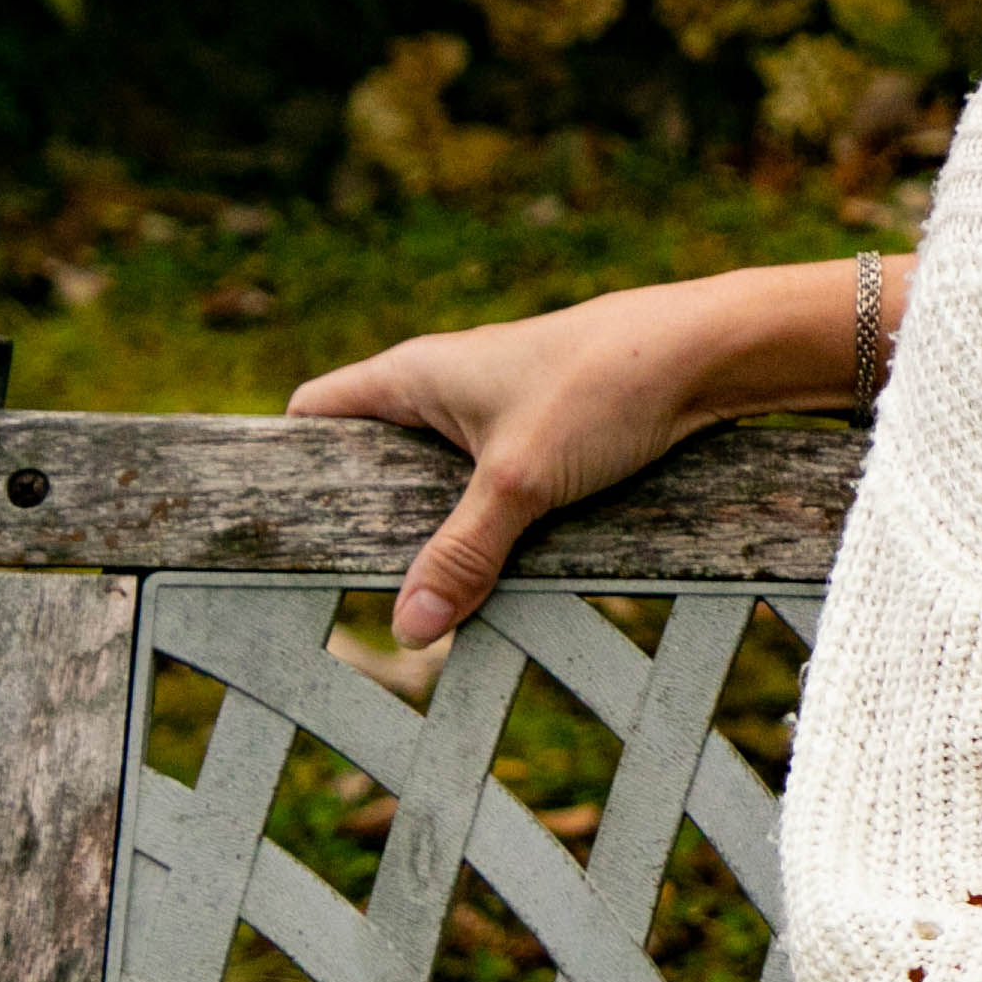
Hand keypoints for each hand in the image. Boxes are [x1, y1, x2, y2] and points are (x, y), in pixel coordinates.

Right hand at [288, 260, 862, 643]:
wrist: (714, 351)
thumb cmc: (606, 388)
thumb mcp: (520, 483)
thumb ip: (462, 554)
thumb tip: (407, 630)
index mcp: (414, 375)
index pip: (315, 412)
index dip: (286, 462)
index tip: (267, 528)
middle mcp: (449, 384)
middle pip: (376, 454)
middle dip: (363, 515)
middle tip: (342, 588)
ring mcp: (502, 406)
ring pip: (441, 475)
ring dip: (434, 528)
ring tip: (418, 595)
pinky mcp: (553, 430)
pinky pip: (497, 483)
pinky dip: (489, 521)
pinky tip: (496, 571)